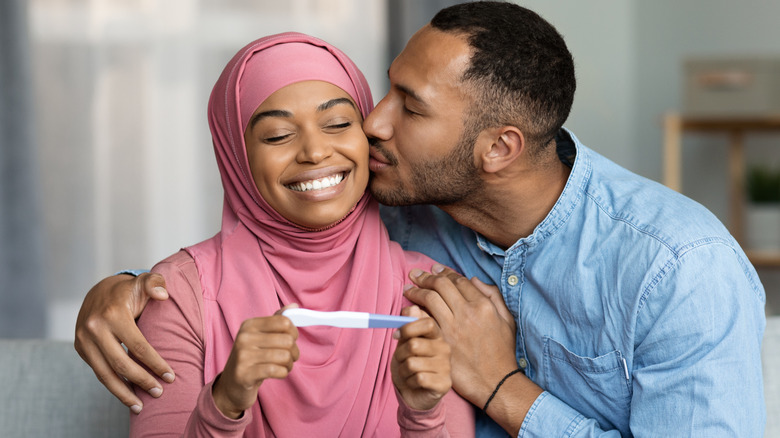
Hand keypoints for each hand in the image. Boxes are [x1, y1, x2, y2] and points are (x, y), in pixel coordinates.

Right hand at [74, 273, 173, 412]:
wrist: (98, 291)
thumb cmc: (128, 291)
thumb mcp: (143, 282)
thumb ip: (155, 284)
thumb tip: (163, 295)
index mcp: (112, 315)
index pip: (138, 346)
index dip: (156, 363)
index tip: (171, 376)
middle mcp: (94, 329)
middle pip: (121, 364)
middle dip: (142, 381)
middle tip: (159, 392)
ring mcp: (84, 341)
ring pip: (105, 374)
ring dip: (123, 393)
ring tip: (140, 406)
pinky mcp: (80, 349)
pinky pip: (99, 372)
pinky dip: (112, 385)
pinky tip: (127, 396)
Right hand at [212, 305, 300, 418]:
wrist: (232, 384)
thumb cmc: (251, 358)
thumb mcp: (261, 336)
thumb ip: (277, 321)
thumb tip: (294, 306)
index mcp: (249, 325)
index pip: (283, 322)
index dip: (294, 332)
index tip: (291, 340)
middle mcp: (244, 338)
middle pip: (287, 340)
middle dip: (294, 351)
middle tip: (290, 357)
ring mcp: (243, 356)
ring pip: (284, 356)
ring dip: (289, 364)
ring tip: (284, 366)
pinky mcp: (245, 374)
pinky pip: (276, 370)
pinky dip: (283, 373)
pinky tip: (279, 373)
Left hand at [391, 305, 451, 410]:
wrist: (412, 392)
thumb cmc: (409, 364)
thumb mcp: (404, 343)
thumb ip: (407, 326)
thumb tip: (410, 308)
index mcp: (437, 335)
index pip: (427, 322)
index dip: (408, 327)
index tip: (396, 335)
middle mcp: (445, 348)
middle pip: (414, 344)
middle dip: (400, 354)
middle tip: (402, 360)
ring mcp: (446, 366)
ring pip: (412, 363)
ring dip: (403, 370)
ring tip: (408, 373)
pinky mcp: (444, 383)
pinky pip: (418, 378)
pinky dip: (410, 382)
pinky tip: (415, 383)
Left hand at [404, 264, 517, 405]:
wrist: (495, 382)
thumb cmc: (502, 352)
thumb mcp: (507, 320)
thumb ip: (492, 296)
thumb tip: (474, 280)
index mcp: (483, 305)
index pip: (458, 280)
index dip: (444, 272)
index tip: (434, 270)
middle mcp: (467, 313)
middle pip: (440, 286)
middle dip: (425, 277)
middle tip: (415, 275)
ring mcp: (452, 327)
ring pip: (429, 299)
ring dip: (416, 292)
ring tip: (408, 290)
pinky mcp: (441, 341)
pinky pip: (423, 320)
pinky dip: (414, 312)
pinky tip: (408, 310)